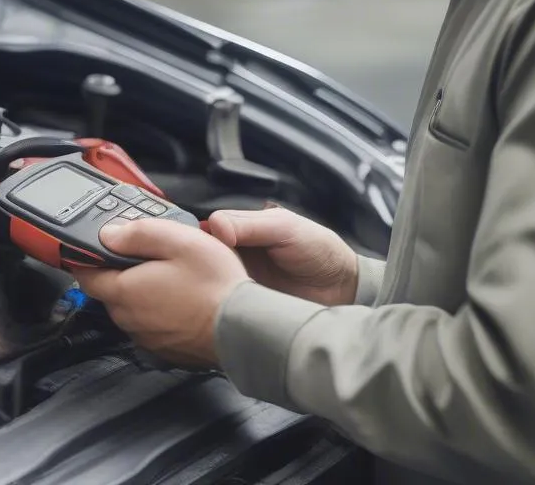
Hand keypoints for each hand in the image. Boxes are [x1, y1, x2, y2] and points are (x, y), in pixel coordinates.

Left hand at [73, 218, 248, 368]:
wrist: (244, 328)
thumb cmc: (214, 285)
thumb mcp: (176, 240)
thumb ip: (137, 233)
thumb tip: (108, 234)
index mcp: (125, 291)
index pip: (86, 275)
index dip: (87, 256)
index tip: (94, 245)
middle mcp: (130, 319)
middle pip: (110, 290)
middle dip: (121, 270)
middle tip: (148, 252)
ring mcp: (148, 337)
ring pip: (132, 307)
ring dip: (142, 290)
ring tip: (171, 273)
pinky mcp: (166, 349)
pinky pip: (152, 323)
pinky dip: (159, 310)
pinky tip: (182, 298)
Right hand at [206, 206, 358, 306]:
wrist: (342, 289)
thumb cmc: (318, 249)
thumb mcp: (284, 228)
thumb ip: (249, 225)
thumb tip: (213, 226)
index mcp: (242, 228)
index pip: (207, 229)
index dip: (196, 237)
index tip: (192, 248)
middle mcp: (235, 253)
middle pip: (201, 255)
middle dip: (195, 263)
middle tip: (193, 273)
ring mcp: (237, 281)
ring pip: (207, 280)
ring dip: (204, 285)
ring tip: (202, 292)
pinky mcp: (243, 307)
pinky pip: (222, 305)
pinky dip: (215, 305)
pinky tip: (214, 308)